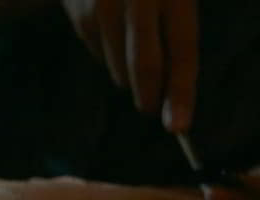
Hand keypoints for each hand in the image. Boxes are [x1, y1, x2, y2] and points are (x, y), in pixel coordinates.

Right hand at [62, 0, 198, 132]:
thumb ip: (177, 28)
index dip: (180, 94)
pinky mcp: (77, 8)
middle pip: (145, 67)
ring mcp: (103, 3)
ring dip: (129, 75)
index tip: (178, 128)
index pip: (182, 54)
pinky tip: (114, 33)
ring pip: (118, 65)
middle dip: (150, 97)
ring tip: (136, 54)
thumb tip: (173, 86)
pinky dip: (109, 54)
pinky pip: (96, 50)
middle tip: (152, 109)